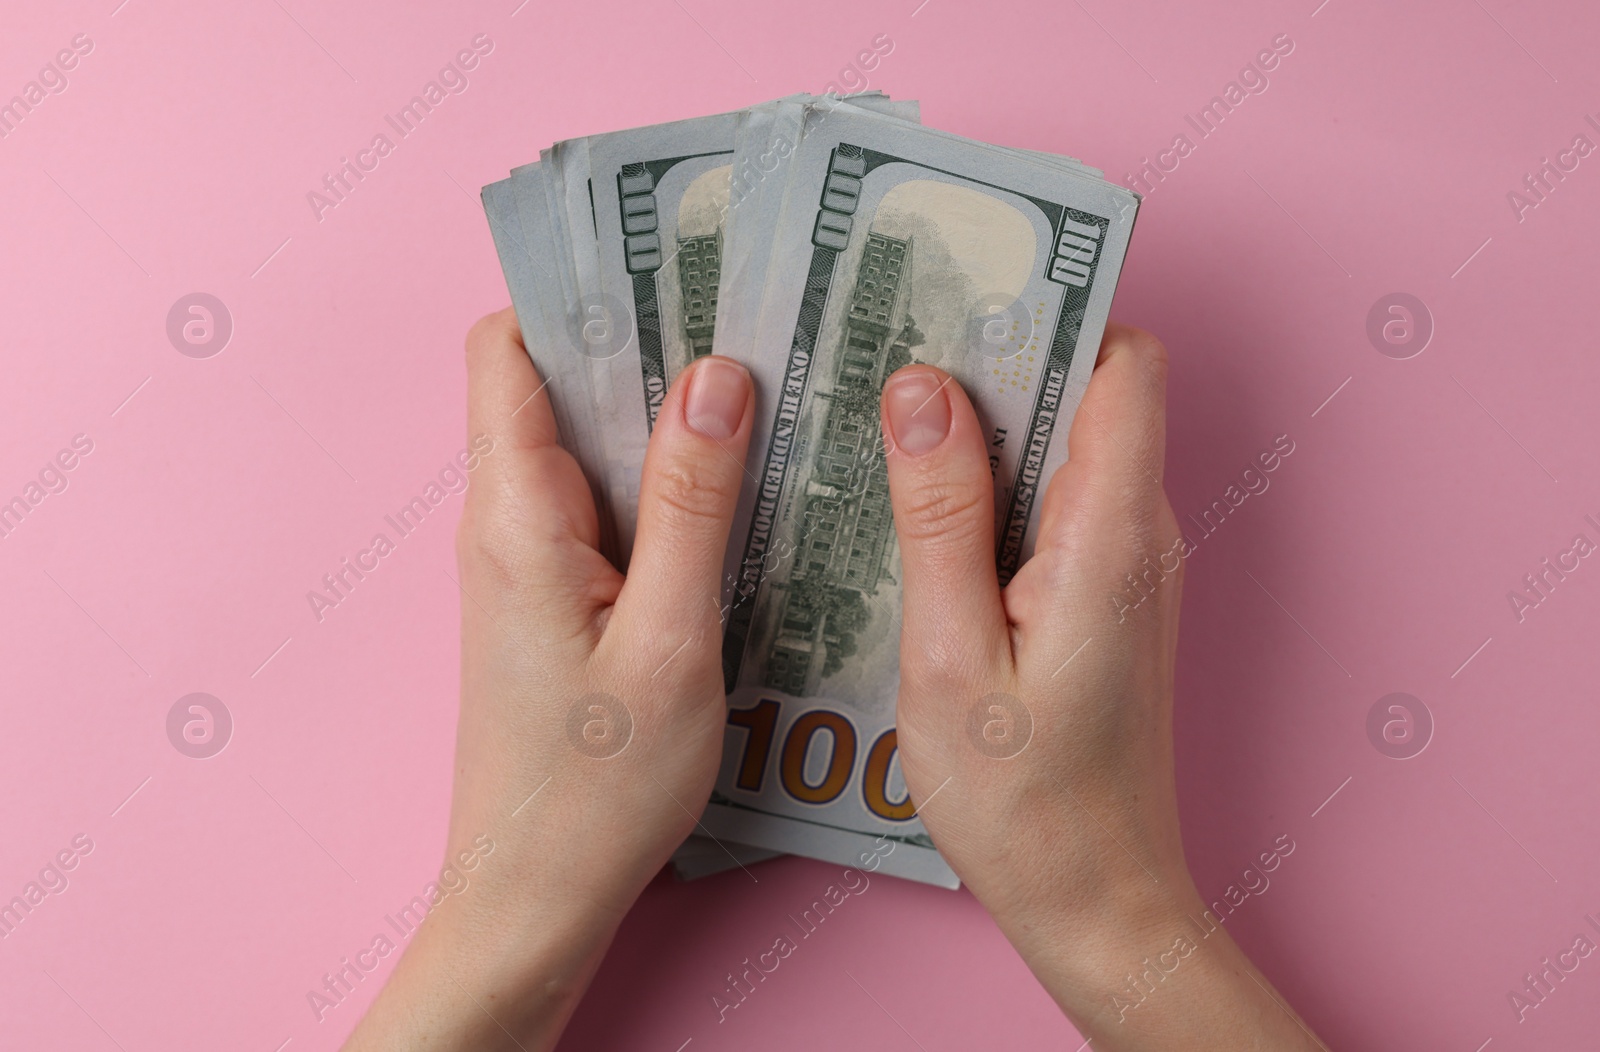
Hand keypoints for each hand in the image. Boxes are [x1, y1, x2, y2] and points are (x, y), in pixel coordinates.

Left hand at [343, 309, 753, 1050]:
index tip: (673, 268)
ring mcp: (529, 560)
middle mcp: (507, 521)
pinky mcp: (555, 597)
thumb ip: (692, 503)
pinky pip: (605, 505)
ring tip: (765, 395)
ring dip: (664, 415)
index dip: (578, 293)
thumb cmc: (597, 788)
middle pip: (557, 384)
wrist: (535, 895)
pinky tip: (738, 492)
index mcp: (515, 514)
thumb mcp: (670, 640)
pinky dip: (664, 481)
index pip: (509, 348)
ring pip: (588, 445)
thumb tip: (715, 375)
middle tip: (755, 323)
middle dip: (646, 343)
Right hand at [879, 324, 1325, 1049]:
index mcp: (1109, 534)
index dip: (1051, 310)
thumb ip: (940, 516)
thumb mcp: (948, 657)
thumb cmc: (1023, 801)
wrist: (1097, 901)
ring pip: (1063, 444)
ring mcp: (1124, 564)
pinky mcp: (1100, 595)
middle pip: (1086, 390)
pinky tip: (910, 504)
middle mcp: (1135, 532)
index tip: (958, 288)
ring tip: (877, 414)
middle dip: (992, 354)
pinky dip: (988, 482)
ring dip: (981, 421)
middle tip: (882, 342)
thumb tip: (923, 389)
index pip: (1123, 362)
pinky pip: (1050, 501)